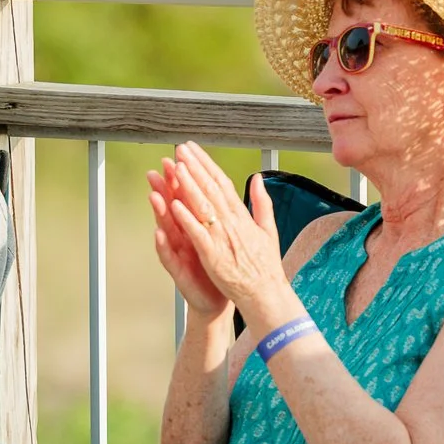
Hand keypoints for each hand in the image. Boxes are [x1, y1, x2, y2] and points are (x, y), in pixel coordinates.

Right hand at [147, 158, 227, 314]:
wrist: (218, 298)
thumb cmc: (220, 266)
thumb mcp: (223, 235)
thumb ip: (220, 211)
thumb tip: (221, 188)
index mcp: (198, 225)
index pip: (189, 197)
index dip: (185, 178)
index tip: (181, 158)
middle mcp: (184, 235)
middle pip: (174, 208)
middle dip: (166, 188)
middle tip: (158, 169)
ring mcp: (179, 253)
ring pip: (167, 229)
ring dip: (160, 213)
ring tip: (154, 195)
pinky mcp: (178, 271)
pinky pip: (169, 257)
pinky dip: (163, 245)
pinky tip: (158, 233)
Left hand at [158, 143, 292, 325]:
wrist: (266, 294)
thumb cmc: (265, 267)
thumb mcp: (268, 229)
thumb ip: (261, 202)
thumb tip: (257, 179)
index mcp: (242, 216)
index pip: (222, 183)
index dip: (206, 164)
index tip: (194, 150)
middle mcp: (232, 223)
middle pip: (211, 189)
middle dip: (195, 167)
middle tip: (181, 148)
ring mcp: (222, 238)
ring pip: (203, 206)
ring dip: (189, 186)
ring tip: (177, 167)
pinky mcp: (213, 255)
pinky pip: (198, 234)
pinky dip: (186, 219)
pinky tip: (174, 205)